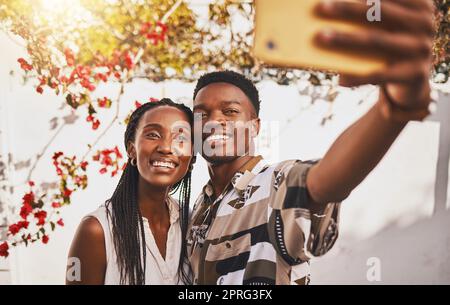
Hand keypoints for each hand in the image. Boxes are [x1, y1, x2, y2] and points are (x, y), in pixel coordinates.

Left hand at [314, 0, 434, 110]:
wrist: (412, 80)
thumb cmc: (390, 45)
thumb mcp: (385, 27)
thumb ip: (370, 14)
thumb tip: (330, 8)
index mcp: (419, 4)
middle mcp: (424, 22)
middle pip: (378, 12)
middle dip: (347, 8)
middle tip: (322, 7)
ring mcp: (421, 47)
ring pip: (376, 40)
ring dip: (345, 38)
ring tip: (321, 36)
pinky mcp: (415, 72)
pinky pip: (380, 74)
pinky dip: (357, 77)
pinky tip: (339, 79)